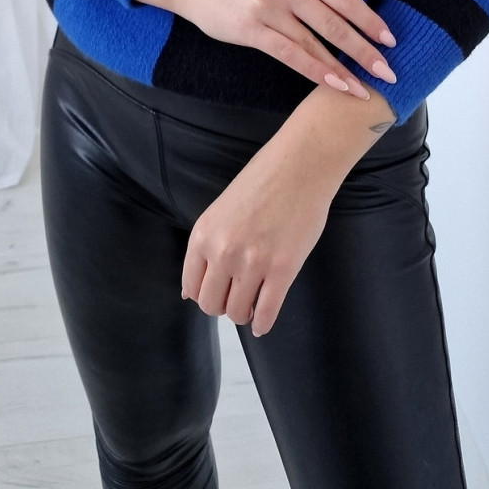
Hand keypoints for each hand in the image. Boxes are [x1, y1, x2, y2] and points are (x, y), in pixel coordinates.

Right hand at [129, 0, 397, 98]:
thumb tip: (343, 15)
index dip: (370, 21)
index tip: (390, 40)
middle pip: (337, 24)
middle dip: (366, 51)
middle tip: (389, 71)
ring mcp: (270, 7)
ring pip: (317, 43)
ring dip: (345, 69)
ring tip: (365, 88)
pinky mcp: (252, 29)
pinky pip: (291, 55)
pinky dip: (316, 72)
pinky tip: (334, 84)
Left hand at [180, 139, 333, 337]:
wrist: (300, 164)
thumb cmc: (263, 181)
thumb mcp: (220, 211)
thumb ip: (206, 248)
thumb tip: (188, 294)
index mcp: (203, 235)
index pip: (191, 287)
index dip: (205, 294)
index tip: (218, 291)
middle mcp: (222, 252)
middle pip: (211, 305)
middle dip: (223, 305)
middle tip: (236, 297)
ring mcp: (252, 263)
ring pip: (237, 313)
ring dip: (244, 314)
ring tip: (252, 304)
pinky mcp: (282, 270)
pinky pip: (267, 313)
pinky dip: (263, 324)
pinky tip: (263, 322)